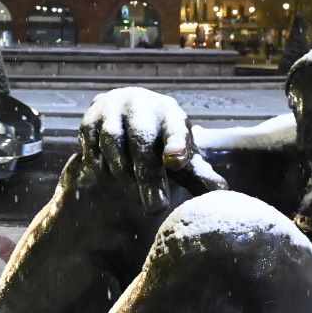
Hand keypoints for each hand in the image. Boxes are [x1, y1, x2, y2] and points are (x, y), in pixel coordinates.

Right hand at [78, 88, 222, 212]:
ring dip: (122, 170)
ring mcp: (112, 110)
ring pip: (113, 142)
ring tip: (131, 188)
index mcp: (169, 113)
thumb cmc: (160, 141)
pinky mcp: (89, 119)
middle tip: (156, 207)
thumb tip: (222, 192)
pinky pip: (91, 146)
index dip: (176, 143)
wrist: (124, 111)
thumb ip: (197, 173)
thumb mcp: (180, 154)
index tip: (176, 161)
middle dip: (148, 176)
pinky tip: (107, 174)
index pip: (175, 128)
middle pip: (142, 140)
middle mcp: (141, 105)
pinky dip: (99, 164)